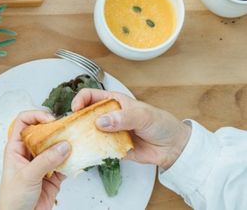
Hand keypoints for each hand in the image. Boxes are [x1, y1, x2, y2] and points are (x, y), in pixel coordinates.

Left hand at [0, 111, 70, 209]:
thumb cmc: (12, 198)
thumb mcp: (27, 176)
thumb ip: (45, 160)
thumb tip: (64, 146)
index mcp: (16, 148)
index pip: (24, 122)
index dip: (36, 116)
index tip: (50, 119)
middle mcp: (29, 153)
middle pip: (43, 133)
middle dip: (56, 129)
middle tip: (69, 129)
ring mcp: (42, 163)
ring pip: (56, 147)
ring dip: (66, 145)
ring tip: (77, 141)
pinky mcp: (53, 176)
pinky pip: (65, 164)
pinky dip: (73, 161)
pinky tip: (79, 158)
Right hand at [71, 89, 190, 169]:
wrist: (173, 147)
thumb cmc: (160, 123)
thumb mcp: (142, 115)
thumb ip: (122, 117)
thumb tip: (101, 121)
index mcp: (113, 101)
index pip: (90, 96)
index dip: (80, 100)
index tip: (76, 109)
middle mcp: (108, 116)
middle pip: (85, 115)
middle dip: (77, 120)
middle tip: (73, 127)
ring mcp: (109, 132)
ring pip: (89, 132)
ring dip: (83, 136)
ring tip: (77, 140)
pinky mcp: (112, 147)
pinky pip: (98, 148)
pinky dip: (93, 150)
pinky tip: (90, 151)